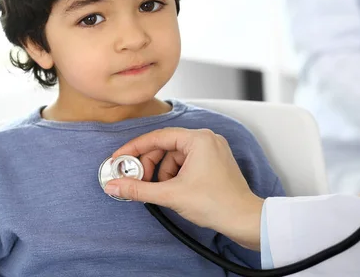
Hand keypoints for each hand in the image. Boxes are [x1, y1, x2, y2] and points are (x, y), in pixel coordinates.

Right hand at [104, 127, 263, 250]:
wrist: (245, 221)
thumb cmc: (216, 204)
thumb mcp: (170, 195)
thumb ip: (138, 189)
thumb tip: (114, 186)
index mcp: (198, 139)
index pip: (157, 137)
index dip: (134, 148)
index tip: (119, 158)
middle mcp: (206, 139)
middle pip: (165, 146)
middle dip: (149, 164)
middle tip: (137, 180)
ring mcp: (212, 150)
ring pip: (174, 156)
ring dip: (162, 172)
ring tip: (160, 190)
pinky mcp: (214, 162)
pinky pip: (185, 162)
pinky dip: (174, 175)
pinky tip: (173, 189)